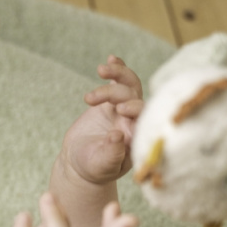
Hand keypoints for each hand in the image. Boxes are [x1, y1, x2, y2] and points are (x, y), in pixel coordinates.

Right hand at [60, 56, 143, 185]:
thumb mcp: (100, 165)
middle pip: (136, 98)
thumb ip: (111, 154)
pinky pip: (120, 81)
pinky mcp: (112, 101)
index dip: (137, 110)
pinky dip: (117, 69)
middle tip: (93, 100)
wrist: (80, 162)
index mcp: (137, 138)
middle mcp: (134, 122)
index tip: (120, 111)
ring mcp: (124, 110)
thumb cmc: (93, 169)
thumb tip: (118, 136)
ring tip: (101, 70)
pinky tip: (111, 58)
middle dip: (118, 92)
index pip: (145, 119)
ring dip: (118, 74)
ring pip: (129, 85)